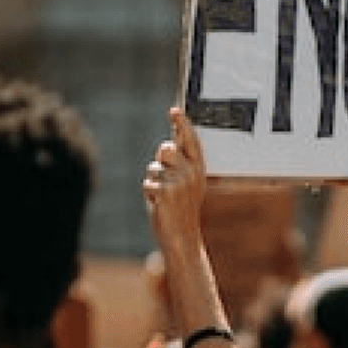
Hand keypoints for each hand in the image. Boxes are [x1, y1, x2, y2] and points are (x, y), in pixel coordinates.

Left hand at [143, 109, 207, 252]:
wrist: (182, 237)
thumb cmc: (181, 209)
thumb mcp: (186, 183)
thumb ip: (179, 163)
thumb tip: (167, 144)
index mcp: (199, 169)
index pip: (191, 141)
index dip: (182, 124)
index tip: (174, 110)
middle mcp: (192, 173)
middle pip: (165, 149)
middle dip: (160, 161)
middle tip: (167, 180)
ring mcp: (180, 182)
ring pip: (153, 167)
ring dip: (153, 180)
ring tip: (163, 195)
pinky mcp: (167, 192)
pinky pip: (148, 182)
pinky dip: (149, 193)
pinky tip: (159, 204)